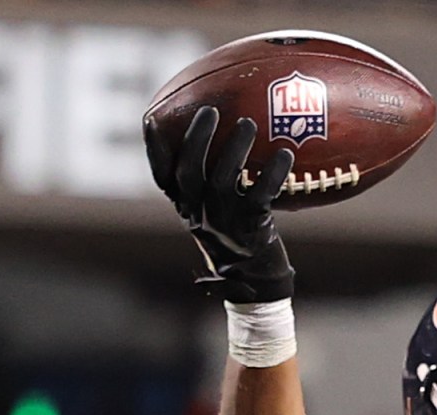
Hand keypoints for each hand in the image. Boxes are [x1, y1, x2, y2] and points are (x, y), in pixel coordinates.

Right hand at [146, 105, 295, 302]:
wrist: (256, 281)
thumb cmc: (237, 237)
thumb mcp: (214, 213)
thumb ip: (208, 185)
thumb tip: (225, 138)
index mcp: (185, 207)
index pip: (161, 175)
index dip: (154, 147)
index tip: (151, 118)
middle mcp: (198, 213)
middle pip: (189, 169)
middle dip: (197, 137)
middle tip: (211, 111)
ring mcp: (223, 222)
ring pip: (223, 178)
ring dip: (235, 147)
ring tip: (248, 123)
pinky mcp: (250, 229)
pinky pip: (260, 195)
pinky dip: (273, 173)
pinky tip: (285, 155)